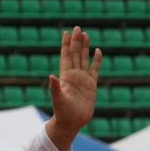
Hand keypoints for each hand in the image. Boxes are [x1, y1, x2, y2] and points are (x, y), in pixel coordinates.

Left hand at [46, 26, 102, 148]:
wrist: (72, 122)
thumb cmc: (62, 112)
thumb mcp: (58, 99)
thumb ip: (54, 88)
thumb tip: (51, 76)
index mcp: (65, 77)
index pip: (66, 57)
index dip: (66, 45)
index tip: (66, 32)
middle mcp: (74, 75)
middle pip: (75, 54)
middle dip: (76, 41)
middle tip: (77, 27)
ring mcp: (83, 79)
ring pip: (84, 59)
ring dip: (85, 47)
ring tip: (85, 34)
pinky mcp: (92, 86)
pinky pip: (95, 70)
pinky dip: (96, 61)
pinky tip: (97, 51)